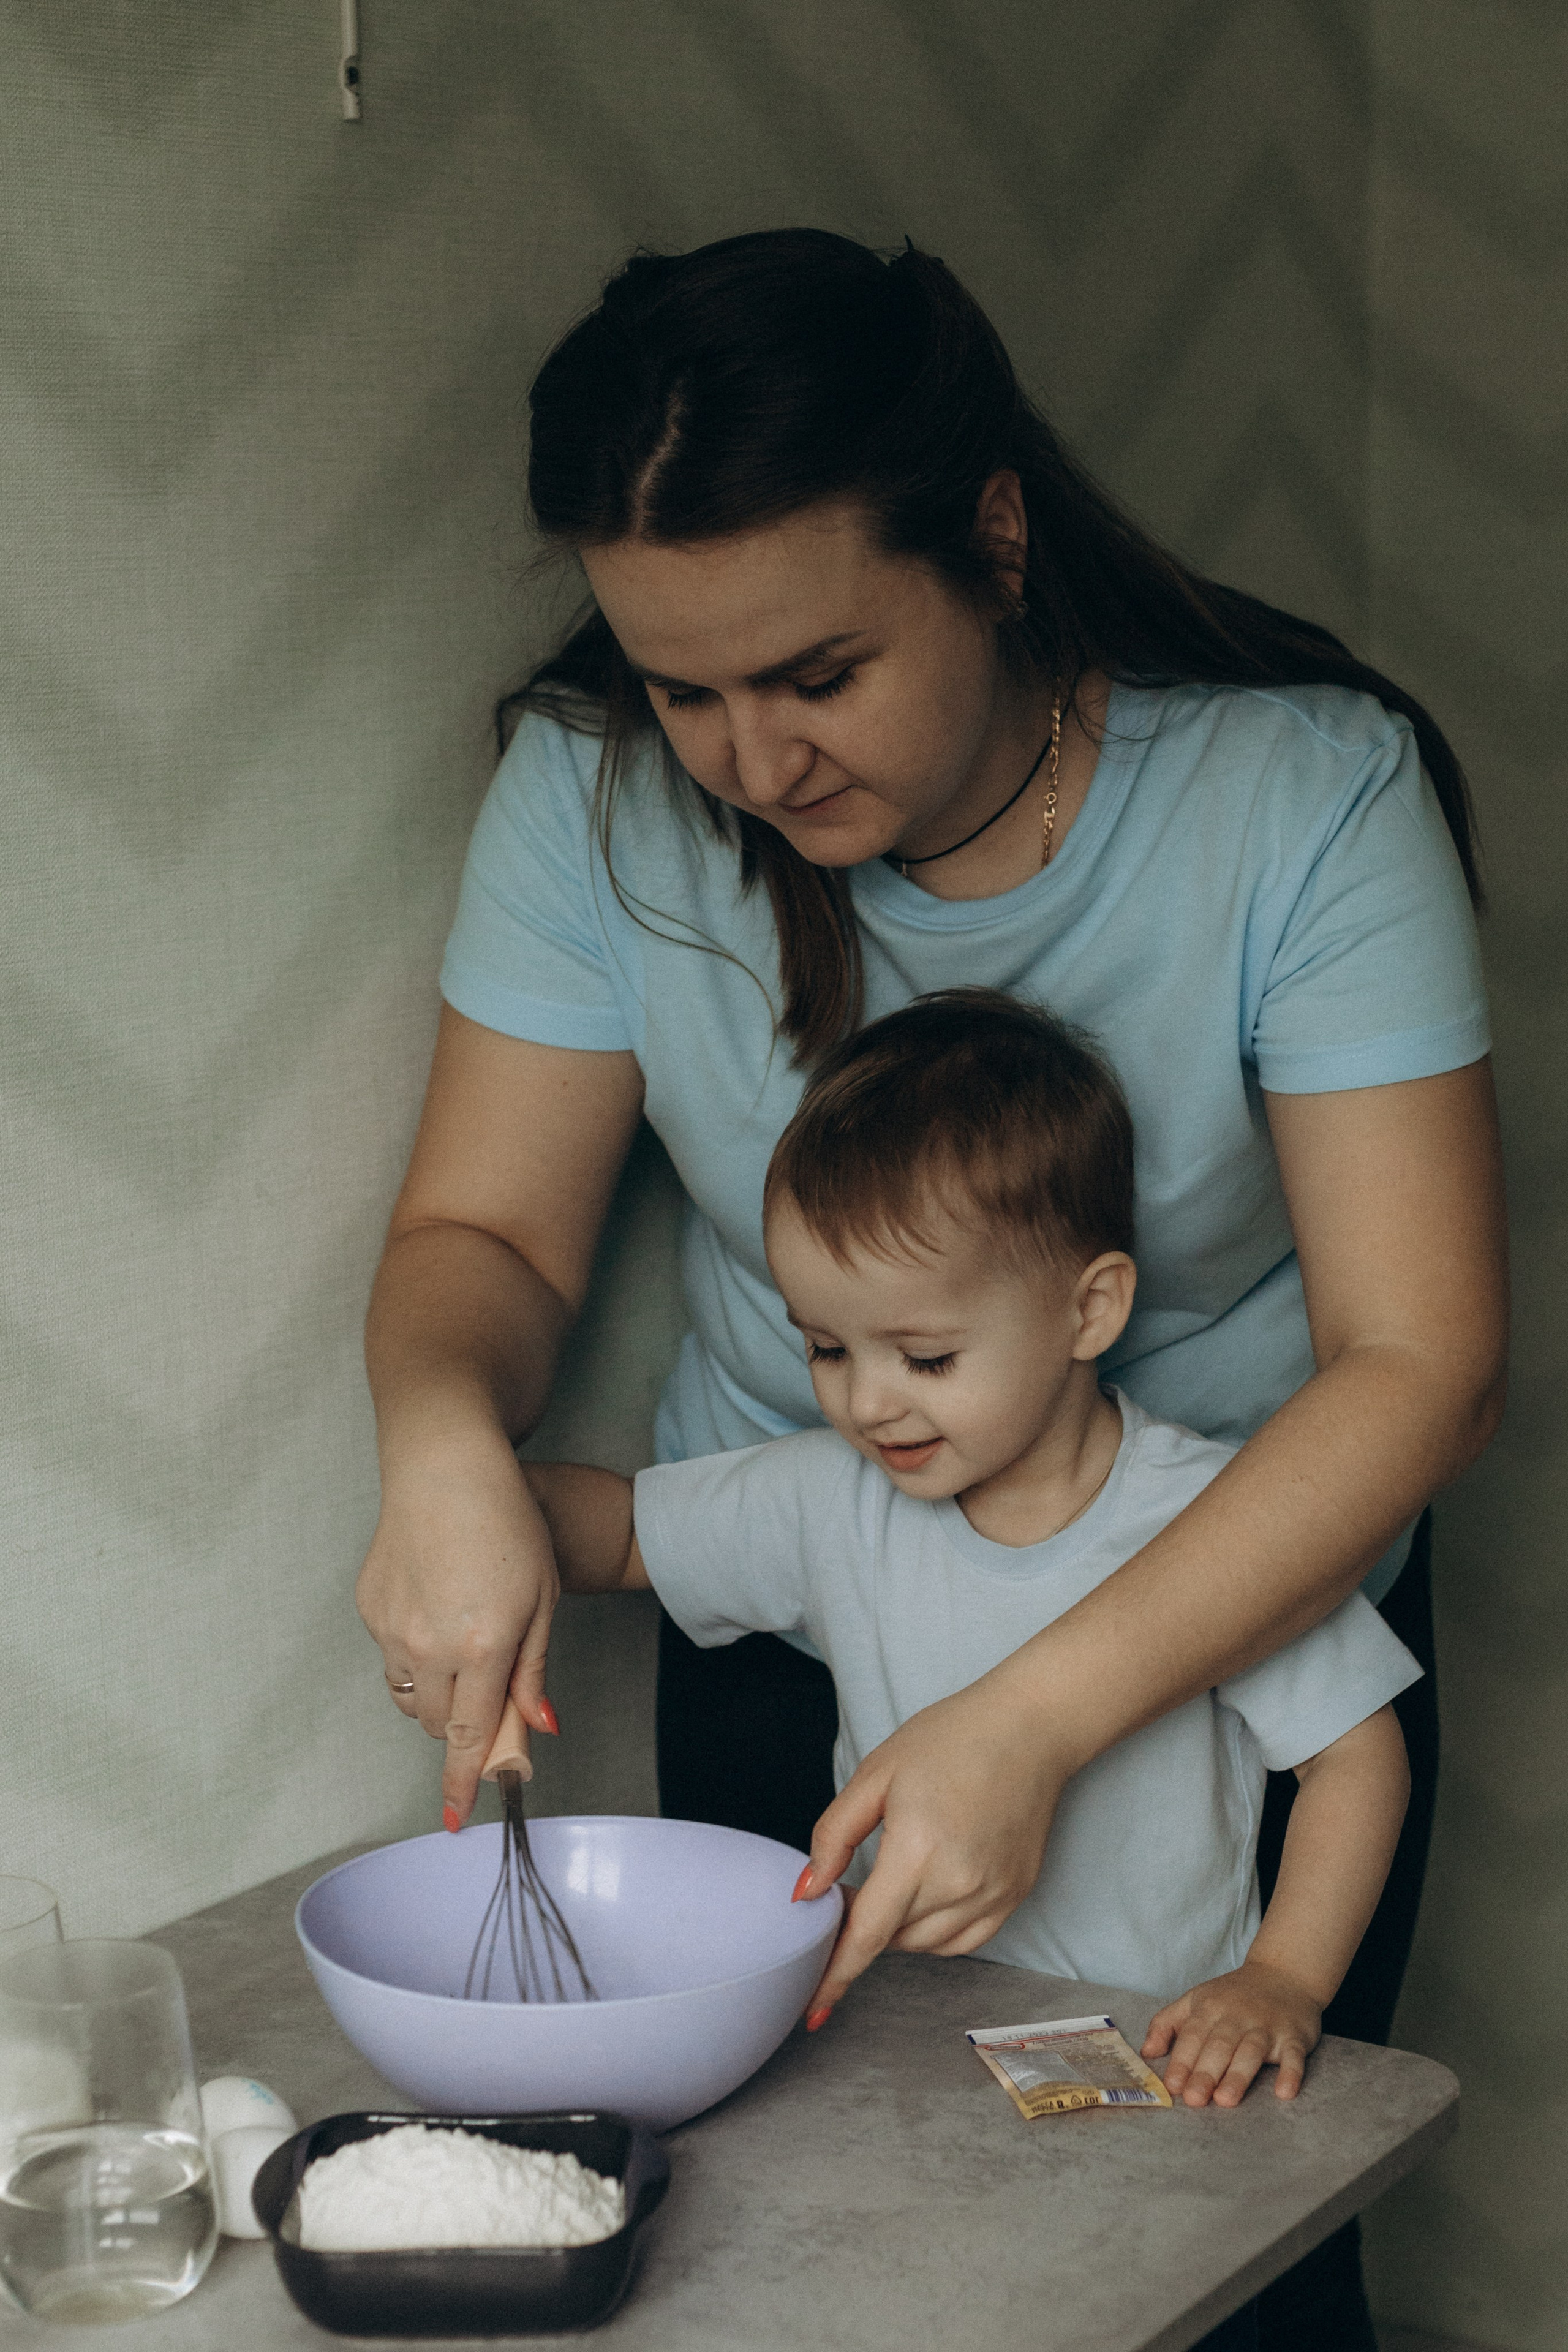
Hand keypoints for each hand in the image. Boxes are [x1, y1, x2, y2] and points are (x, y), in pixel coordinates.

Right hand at [355, 1423, 560, 1826]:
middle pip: (441, 1725)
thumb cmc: (508, 1524)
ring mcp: (393, 1629)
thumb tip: (539, 1729)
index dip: (464, 1785)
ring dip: (440, 1695)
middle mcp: (430, 1647)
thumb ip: (535, 1671)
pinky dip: (417, 1654)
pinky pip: (393, 1656)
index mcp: (482, 1648)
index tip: (457, 1821)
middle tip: (492, 1700)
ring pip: (413, 1697)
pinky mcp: (370, 1608)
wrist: (447, 1468)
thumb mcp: (543, 1599)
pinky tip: (438, 1609)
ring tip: (466, 1645)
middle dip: (465, 1728)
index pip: (471, 1739)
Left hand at [793, 1679, 1075, 2025]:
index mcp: (919, 1851)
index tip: (812, 2010)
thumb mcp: (876, 1773)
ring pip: (926, 1945)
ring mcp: (994, 1894)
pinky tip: (931, 1891)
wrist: (1031, 1728)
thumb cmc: (951, 1739)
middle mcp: (960, 1883)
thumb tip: (808, 1892)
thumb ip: (834, 1836)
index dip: (836, 1975)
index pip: (868, 1936)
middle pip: (893, 1939)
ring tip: (898, 1875)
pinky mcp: (1016, 1895)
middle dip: (863, 1925)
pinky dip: (935, 1930)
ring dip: (899, 1928)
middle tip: (854, 1884)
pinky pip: (963, 1939)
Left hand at [1141, 1962, 1322, 2105]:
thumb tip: (1147, 2053)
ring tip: (1225, 2100)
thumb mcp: (1196, 2000)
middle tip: (1194, 2100)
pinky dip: (1290, 2073)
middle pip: (1219, 2045)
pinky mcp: (1294, 2036)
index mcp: (1210, 2008)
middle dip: (1205, 2073)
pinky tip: (1284, 2092)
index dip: (1181, 2061)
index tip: (1172, 2086)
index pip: (1192, 2036)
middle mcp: (1237, 2017)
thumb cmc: (1233, 1996)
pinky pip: (1294, 2055)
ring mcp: (1267, 2026)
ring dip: (1238, 2075)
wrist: (1284, 1974)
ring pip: (1251, 2051)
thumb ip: (1167, 2023)